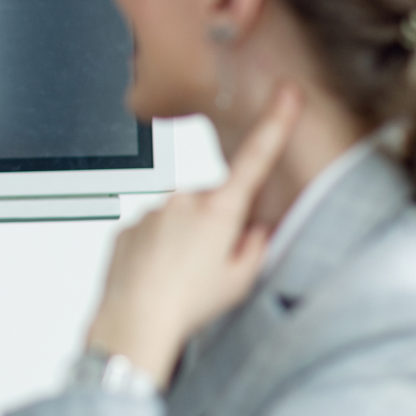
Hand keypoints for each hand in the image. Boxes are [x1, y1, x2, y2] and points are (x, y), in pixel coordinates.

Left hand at [83, 85, 302, 386]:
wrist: (132, 321)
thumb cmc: (187, 305)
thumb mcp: (240, 280)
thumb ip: (255, 246)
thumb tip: (255, 230)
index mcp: (219, 210)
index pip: (255, 159)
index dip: (275, 124)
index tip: (288, 94)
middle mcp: (184, 201)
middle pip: (212, 202)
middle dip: (215, 225)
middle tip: (209, 265)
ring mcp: (152, 211)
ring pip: (178, 219)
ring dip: (183, 240)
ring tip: (179, 277)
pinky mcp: (127, 226)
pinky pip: (151, 232)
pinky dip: (157, 250)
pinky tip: (156, 276)